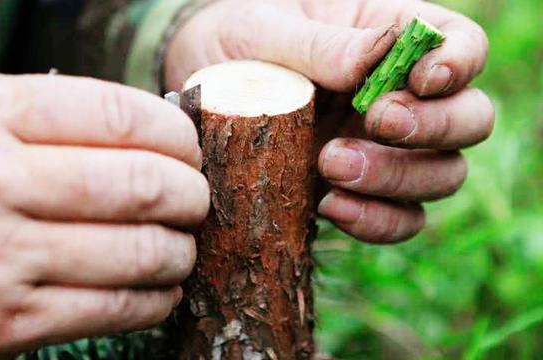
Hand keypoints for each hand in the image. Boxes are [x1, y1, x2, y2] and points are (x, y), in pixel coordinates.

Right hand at [0, 74, 208, 357]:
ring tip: (182, 244)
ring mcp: (0, 258)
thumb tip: (146, 133)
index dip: (174, 131)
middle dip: (191, 193)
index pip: (116, 114)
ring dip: (181, 250)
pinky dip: (156, 299)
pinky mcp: (6, 324)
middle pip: (142, 184)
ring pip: (140, 252)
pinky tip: (159, 287)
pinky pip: (114, 309)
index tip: (188, 146)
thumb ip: (46, 119)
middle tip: (196, 198)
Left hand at [165, 0, 493, 242]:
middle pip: (470, 119)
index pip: (462, 45)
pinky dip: (376, 221)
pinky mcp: (359, 192)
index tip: (421, 79)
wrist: (199, 85)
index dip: (459, 63)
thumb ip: (319, 45)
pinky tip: (330, 206)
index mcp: (391, 39)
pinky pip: (399, 219)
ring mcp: (385, 150)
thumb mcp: (265, 28)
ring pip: (443, 175)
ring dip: (400, 179)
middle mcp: (401, 97)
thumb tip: (372, 63)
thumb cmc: (238, 41)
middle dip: (434, 127)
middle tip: (377, 122)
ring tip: (332, 164)